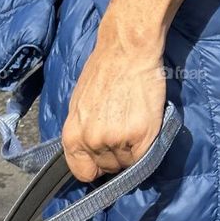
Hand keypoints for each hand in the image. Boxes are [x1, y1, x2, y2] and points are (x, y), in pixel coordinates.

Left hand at [62, 42, 166, 181]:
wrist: (127, 47)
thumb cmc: (103, 70)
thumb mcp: (79, 105)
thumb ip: (82, 133)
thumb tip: (89, 153)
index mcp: (72, 136)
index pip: (83, 173)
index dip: (95, 166)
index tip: (104, 157)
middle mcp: (92, 141)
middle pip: (107, 168)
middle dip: (116, 154)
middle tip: (123, 127)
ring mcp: (116, 140)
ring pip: (126, 163)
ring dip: (132, 148)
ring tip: (133, 121)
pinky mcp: (140, 135)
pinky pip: (144, 156)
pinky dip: (146, 144)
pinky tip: (144, 123)